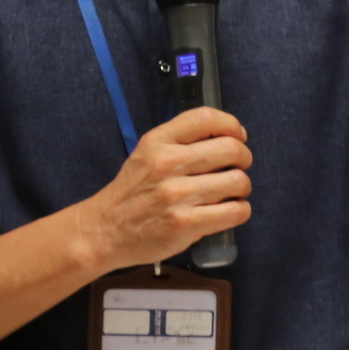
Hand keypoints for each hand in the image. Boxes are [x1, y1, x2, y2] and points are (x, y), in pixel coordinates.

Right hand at [77, 106, 249, 272]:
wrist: (105, 231)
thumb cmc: (133, 192)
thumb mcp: (147, 153)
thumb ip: (181, 141)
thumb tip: (231, 137)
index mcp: (157, 141)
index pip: (205, 118)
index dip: (232, 125)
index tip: (237, 137)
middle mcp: (167, 163)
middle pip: (231, 149)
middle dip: (243, 158)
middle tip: (237, 168)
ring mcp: (177, 195)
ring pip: (238, 181)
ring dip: (242, 188)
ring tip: (231, 193)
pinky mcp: (185, 224)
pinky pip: (235, 211)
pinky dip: (240, 211)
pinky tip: (229, 211)